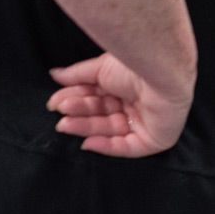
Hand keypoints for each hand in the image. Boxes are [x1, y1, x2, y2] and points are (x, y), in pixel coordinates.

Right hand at [47, 52, 191, 156]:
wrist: (159, 72)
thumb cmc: (133, 65)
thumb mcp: (99, 68)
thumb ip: (77, 75)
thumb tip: (54, 75)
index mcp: (126, 87)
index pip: (97, 98)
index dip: (76, 99)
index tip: (55, 102)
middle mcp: (136, 104)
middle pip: (102, 115)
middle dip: (79, 113)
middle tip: (61, 111)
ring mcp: (146, 122)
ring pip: (111, 130)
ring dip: (86, 128)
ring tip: (65, 123)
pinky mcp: (156, 138)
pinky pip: (128, 148)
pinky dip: (107, 146)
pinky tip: (87, 142)